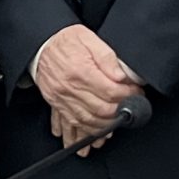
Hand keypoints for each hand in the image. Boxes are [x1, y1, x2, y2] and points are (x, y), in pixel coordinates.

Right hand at [33, 25, 140, 150]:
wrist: (41, 43)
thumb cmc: (66, 41)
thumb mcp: (89, 38)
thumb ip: (107, 56)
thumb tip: (121, 75)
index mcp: (81, 70)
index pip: (111, 91)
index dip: (128, 94)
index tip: (137, 93)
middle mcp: (70, 87)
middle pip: (101, 110)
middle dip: (119, 113)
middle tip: (130, 109)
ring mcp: (62, 98)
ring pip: (86, 122)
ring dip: (103, 129)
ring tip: (114, 128)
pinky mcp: (56, 104)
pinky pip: (69, 124)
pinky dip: (81, 134)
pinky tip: (90, 139)